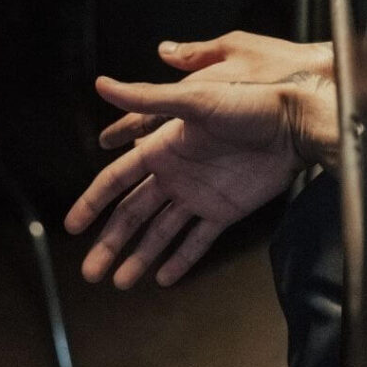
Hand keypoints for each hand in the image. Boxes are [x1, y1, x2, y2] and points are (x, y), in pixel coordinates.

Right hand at [65, 37, 337, 289]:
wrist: (294, 120)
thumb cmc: (247, 101)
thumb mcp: (194, 99)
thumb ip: (146, 96)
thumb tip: (101, 83)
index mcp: (162, 147)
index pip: (117, 180)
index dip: (93, 201)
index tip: (73, 225)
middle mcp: (175, 173)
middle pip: (133, 214)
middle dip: (110, 242)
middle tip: (89, 272)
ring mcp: (199, 194)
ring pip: (160, 232)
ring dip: (139, 257)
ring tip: (119, 283)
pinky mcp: (225, 209)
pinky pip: (197, 240)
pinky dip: (179, 259)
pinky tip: (162, 278)